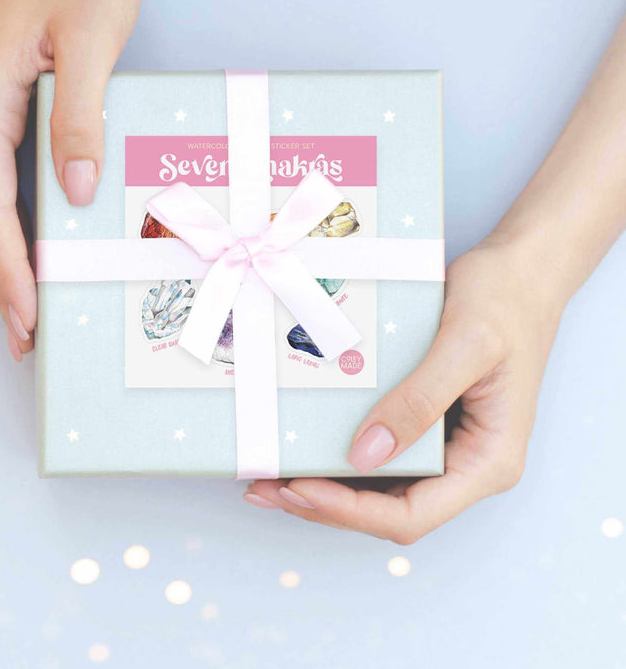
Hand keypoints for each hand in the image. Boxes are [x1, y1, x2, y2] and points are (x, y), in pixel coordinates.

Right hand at [0, 0, 140, 360]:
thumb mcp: (90, 43)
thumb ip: (80, 116)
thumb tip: (75, 187)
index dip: (8, 266)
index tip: (26, 312)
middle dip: (0, 281)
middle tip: (24, 337)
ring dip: (2, 266)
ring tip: (25, 316)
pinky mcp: (10, 121)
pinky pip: (4, 191)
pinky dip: (14, 235)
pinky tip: (32, 258)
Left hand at [245, 238, 565, 541]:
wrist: (519, 271)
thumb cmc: (504, 300)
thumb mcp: (466, 344)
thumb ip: (420, 401)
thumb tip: (365, 456)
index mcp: (488, 460)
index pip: (413, 514)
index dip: (351, 510)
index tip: (300, 486)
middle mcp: (466, 464)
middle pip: (387, 508)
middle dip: (324, 504)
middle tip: (265, 488)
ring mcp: (444, 445)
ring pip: (378, 486)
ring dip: (324, 485)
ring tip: (268, 475)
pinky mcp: (424, 421)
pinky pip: (378, 451)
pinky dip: (337, 454)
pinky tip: (299, 442)